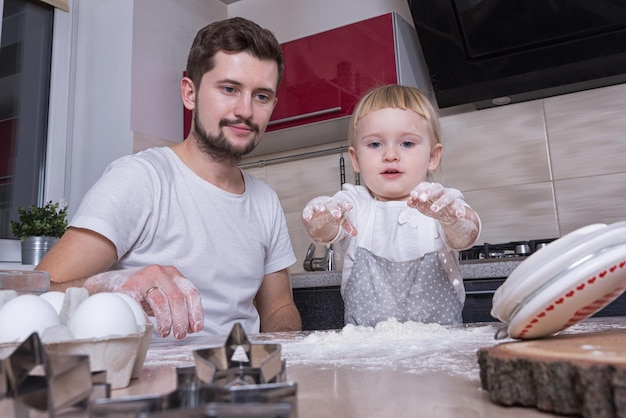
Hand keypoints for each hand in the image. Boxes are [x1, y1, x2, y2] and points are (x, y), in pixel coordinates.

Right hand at [83, 265, 203, 338]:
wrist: (106, 283)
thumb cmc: (138, 292)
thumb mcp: (161, 293)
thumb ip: (175, 304)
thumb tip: (189, 325)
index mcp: (172, 273)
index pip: (191, 292)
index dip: (196, 312)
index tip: (196, 327)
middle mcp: (159, 272)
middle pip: (178, 298)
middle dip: (182, 320)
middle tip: (180, 334)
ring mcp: (143, 277)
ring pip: (162, 301)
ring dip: (167, 321)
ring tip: (166, 333)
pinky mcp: (128, 287)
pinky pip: (141, 305)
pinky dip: (148, 319)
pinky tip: (150, 328)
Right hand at [302, 196, 356, 242]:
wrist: (318, 208)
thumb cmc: (331, 212)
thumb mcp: (340, 219)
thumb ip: (347, 225)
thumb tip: (355, 233)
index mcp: (338, 205)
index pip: (342, 204)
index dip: (346, 205)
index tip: (349, 207)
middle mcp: (328, 204)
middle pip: (331, 204)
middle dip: (334, 209)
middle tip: (337, 214)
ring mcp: (318, 206)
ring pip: (319, 205)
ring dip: (320, 207)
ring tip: (321, 209)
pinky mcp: (309, 210)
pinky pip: (308, 211)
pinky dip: (307, 214)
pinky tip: (307, 217)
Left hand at [407, 182, 465, 223]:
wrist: (451, 215)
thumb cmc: (435, 206)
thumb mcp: (423, 206)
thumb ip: (416, 203)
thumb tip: (409, 202)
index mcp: (432, 190)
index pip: (425, 186)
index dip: (419, 189)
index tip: (413, 195)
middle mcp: (442, 192)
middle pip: (437, 188)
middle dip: (429, 192)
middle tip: (421, 198)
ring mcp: (452, 198)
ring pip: (448, 197)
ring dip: (441, 202)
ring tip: (434, 209)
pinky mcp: (460, 206)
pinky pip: (461, 207)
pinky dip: (461, 210)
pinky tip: (459, 215)